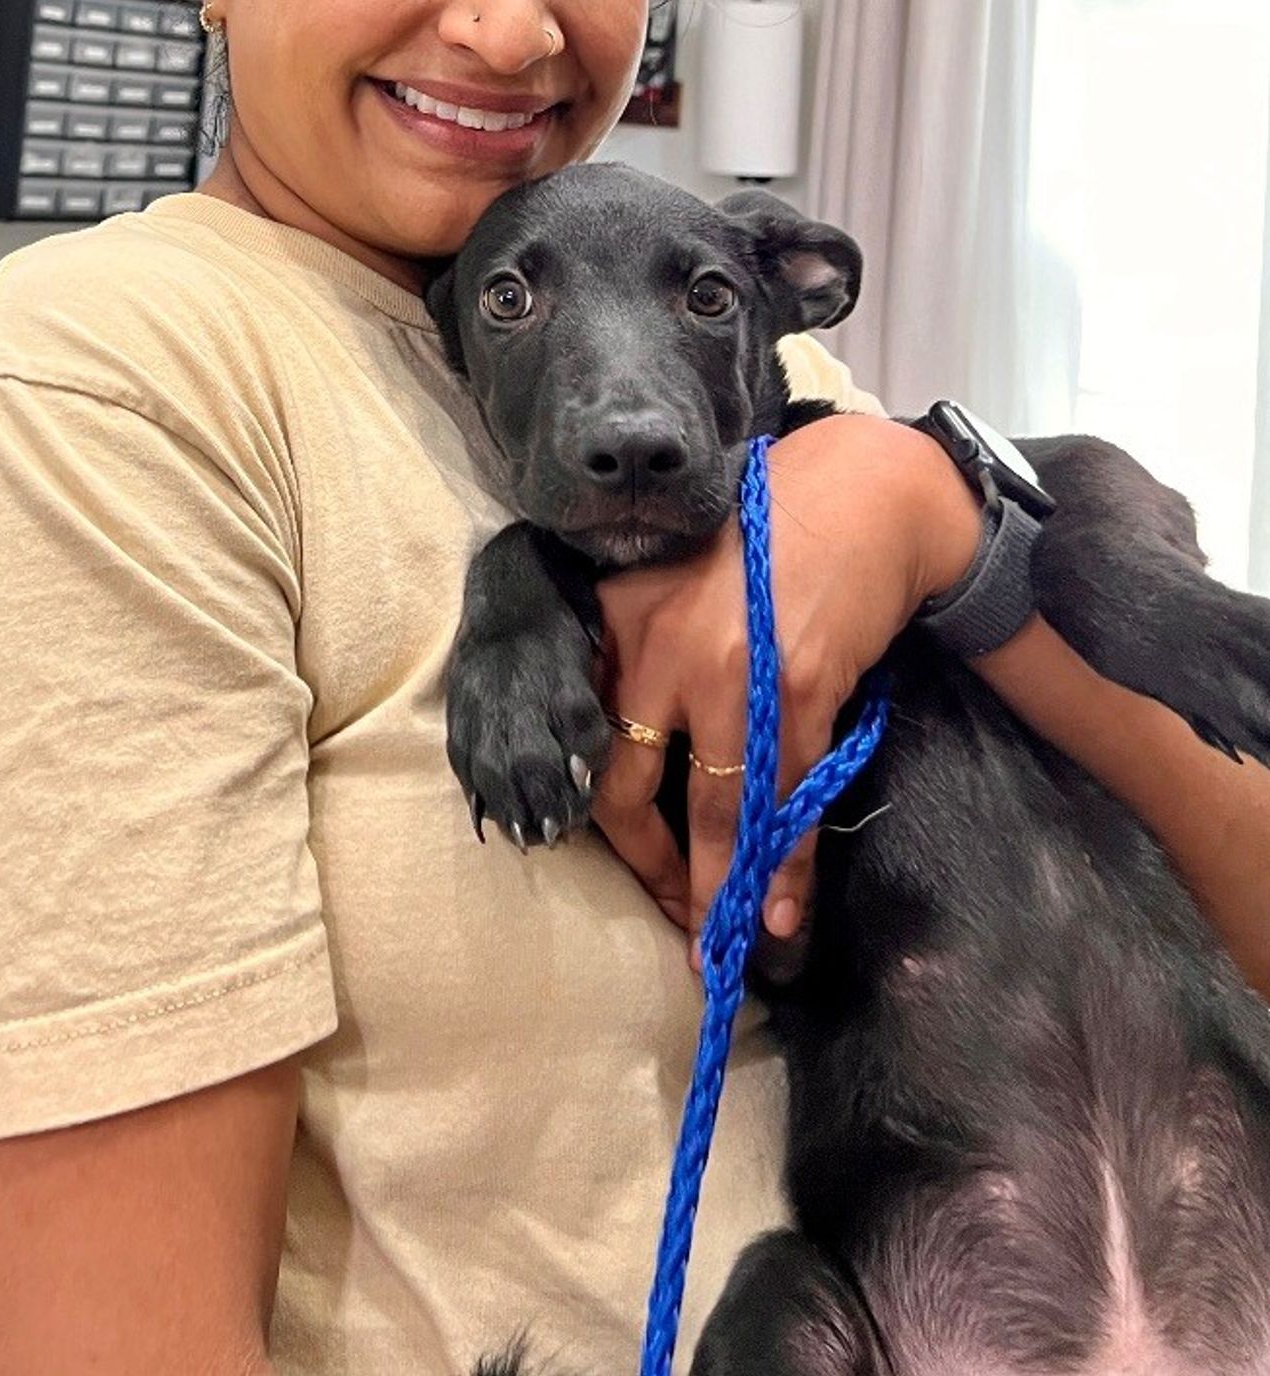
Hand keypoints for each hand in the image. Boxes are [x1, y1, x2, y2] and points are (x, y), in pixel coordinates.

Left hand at [591, 413, 980, 960]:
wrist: (861, 498)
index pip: (580, 741)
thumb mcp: (670, 580)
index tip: (619, 864)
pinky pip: (783, 799)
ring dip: (719, 889)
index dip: (594, 822)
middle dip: (651, 872)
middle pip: (625, 791)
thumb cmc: (762, 541)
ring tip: (724, 942)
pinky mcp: (797, 691)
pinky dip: (785, 865)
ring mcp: (727, 673)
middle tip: (677, 918)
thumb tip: (611, 759)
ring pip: (711, 812)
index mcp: (615, 617)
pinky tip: (783, 909)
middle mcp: (657, 647)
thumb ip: (635, 652)